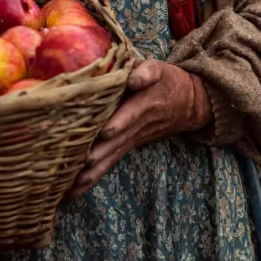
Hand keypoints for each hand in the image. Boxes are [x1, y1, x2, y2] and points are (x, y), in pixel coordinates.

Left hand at [69, 60, 211, 198]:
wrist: (186, 104)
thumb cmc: (166, 81)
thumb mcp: (160, 69)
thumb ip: (146, 72)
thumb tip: (133, 78)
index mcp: (144, 103)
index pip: (132, 113)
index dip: (120, 122)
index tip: (106, 133)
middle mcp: (137, 125)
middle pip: (118, 142)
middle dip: (101, 154)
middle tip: (82, 164)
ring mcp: (132, 138)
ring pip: (113, 156)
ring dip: (95, 171)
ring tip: (74, 184)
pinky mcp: (128, 146)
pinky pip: (111, 162)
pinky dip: (94, 177)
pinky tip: (76, 191)